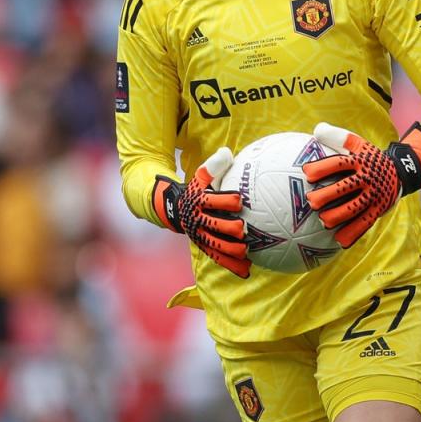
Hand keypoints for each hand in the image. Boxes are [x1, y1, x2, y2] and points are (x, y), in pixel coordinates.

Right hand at [153, 148, 251, 277]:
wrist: (173, 209)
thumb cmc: (195, 190)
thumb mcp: (199, 177)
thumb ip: (213, 166)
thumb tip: (227, 152)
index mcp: (199, 201)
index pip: (212, 200)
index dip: (226, 200)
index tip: (239, 200)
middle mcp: (199, 220)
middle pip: (214, 225)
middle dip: (228, 228)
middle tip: (243, 229)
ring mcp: (201, 235)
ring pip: (216, 245)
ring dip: (231, 250)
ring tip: (246, 251)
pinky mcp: (204, 246)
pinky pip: (218, 257)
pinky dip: (232, 265)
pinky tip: (247, 269)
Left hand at [302, 123, 420, 247]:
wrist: (400, 170)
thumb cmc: (369, 157)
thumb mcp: (357, 143)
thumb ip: (337, 136)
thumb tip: (316, 130)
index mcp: (359, 160)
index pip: (339, 163)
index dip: (322, 167)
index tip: (306, 173)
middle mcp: (367, 177)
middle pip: (345, 187)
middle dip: (327, 195)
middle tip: (310, 201)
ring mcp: (374, 194)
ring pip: (354, 208)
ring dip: (337, 216)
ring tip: (323, 221)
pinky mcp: (378, 209)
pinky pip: (365, 223)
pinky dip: (352, 233)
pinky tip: (338, 240)